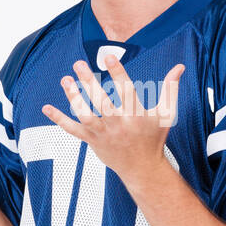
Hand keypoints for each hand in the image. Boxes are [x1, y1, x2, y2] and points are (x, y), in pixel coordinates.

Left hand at [42, 54, 183, 185]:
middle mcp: (118, 124)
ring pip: (85, 114)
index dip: (117, 72)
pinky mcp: (92, 141)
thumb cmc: (154, 138)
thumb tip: (180, 67)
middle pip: (101, 101)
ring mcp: (103, 133)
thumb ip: (170, 89)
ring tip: (65, 79)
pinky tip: (46, 107)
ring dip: (73, 97)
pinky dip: (58, 119)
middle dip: (88, 82)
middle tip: (78, 63)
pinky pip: (72, 130)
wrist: (142, 169)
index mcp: (136, 115)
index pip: (125, 90)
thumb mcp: (166, 114)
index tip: (108, 56)